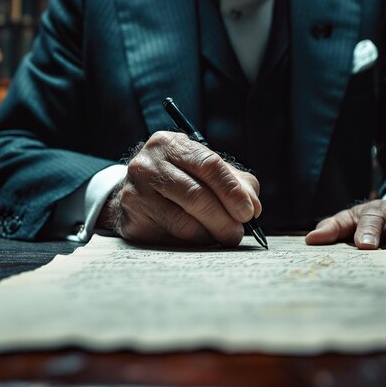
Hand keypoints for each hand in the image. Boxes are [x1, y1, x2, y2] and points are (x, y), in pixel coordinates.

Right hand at [98, 131, 260, 246]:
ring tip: (222, 237)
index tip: (248, 213)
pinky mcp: (132, 219)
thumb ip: (237, 184)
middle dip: (223, 219)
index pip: (208, 165)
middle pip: (196, 195)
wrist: (139, 194)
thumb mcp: (208, 172)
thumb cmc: (182, 179)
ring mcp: (136, 192)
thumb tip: (253, 207)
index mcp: (170, 144)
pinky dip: (192, 243)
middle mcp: (148, 164)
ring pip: (183, 221)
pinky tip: (200, 240)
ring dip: (210, 234)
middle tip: (237, 233)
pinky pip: (170, 237)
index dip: (231, 191)